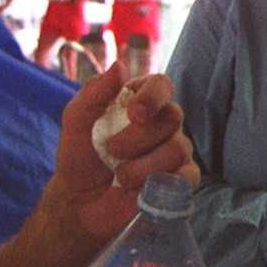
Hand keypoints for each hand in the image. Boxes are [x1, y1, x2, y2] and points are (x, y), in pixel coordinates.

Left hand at [53, 63, 197, 242]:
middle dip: (138, 138)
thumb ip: (94, 92)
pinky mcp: (180, 180)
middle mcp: (163, 122)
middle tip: (111, 152)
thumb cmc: (79, 156)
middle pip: (172, 117)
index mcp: (140, 100)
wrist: (80, 201)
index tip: (134, 114)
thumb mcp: (76, 121)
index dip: (152, 97)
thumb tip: (119, 65)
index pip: (161, 84)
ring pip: (179, 148)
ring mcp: (174, 151)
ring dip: (144, 166)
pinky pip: (189, 175)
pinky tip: (145, 189)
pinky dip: (167, 182)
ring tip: (121, 177)